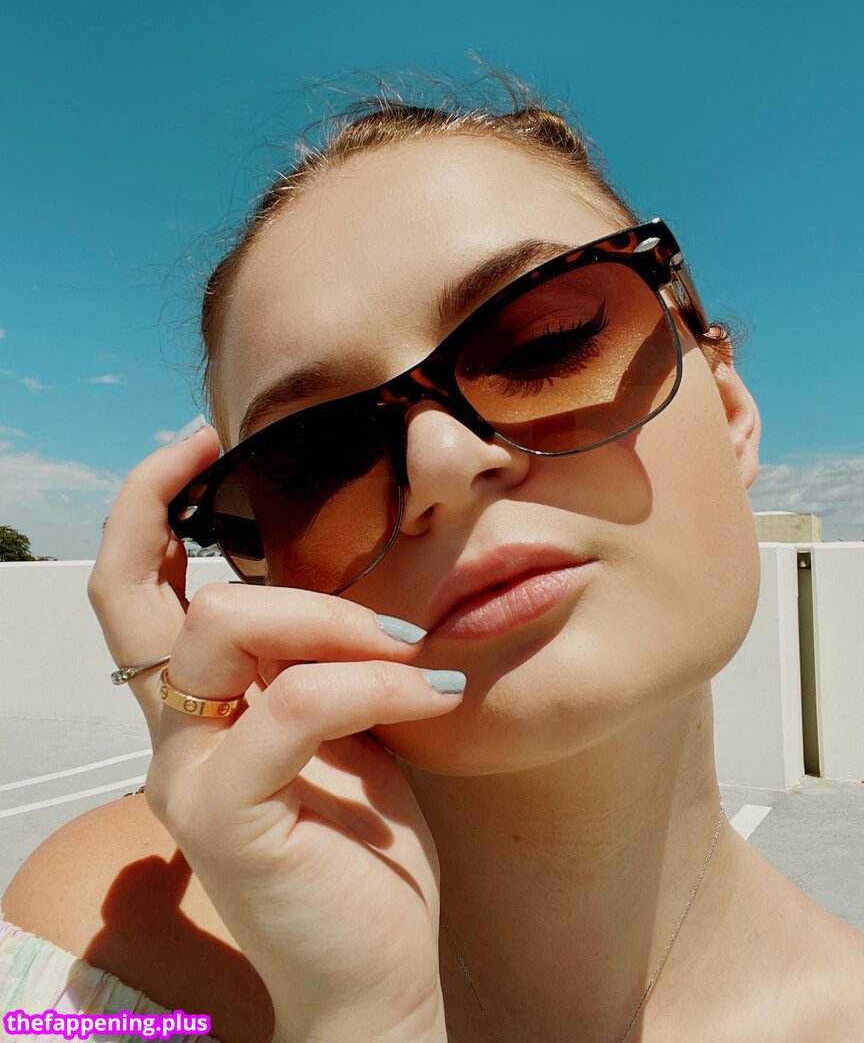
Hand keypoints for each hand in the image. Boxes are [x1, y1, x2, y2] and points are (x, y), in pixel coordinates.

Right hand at [87, 427, 458, 1042]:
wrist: (380, 968)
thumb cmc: (367, 844)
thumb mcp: (345, 723)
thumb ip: (319, 656)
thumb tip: (347, 572)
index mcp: (199, 708)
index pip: (133, 590)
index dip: (146, 505)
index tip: (201, 440)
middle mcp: (169, 735)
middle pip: (135, 593)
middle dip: (199, 520)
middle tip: (304, 526)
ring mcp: (189, 775)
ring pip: (224, 628)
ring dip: (330, 615)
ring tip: (411, 644)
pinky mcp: (228, 817)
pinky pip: (295, 703)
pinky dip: (370, 679)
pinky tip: (432, 689)